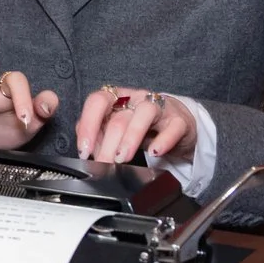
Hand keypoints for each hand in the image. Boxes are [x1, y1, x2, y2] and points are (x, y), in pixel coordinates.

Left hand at [73, 85, 197, 164]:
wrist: (178, 126)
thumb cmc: (143, 126)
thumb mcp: (117, 128)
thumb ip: (99, 134)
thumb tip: (88, 149)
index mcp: (118, 97)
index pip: (97, 101)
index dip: (88, 125)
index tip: (84, 150)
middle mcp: (137, 98)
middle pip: (118, 117)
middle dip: (107, 145)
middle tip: (102, 164)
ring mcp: (159, 107)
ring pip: (144, 114)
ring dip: (130, 138)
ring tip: (122, 158)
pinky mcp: (179, 121)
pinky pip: (173, 127)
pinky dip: (163, 140)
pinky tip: (155, 152)